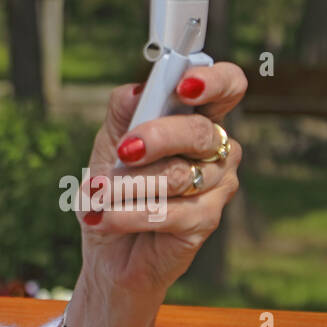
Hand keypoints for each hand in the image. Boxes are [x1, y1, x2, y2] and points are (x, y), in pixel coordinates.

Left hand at [76, 62, 245, 299]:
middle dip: (158, 137)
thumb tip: (136, 89)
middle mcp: (217, 150)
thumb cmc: (114, 186)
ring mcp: (217, 186)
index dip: (215, 82)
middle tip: (124, 151)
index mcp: (196, 118)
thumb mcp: (110, 143)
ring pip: (179, 175)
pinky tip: (102, 217)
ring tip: (98, 193)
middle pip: (200, 132)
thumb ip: (123, 112)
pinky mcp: (205, 222)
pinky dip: (127, 214)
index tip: (185, 86)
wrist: (107, 244)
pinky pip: (169, 212)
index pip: (228, 86)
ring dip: (129, 184)